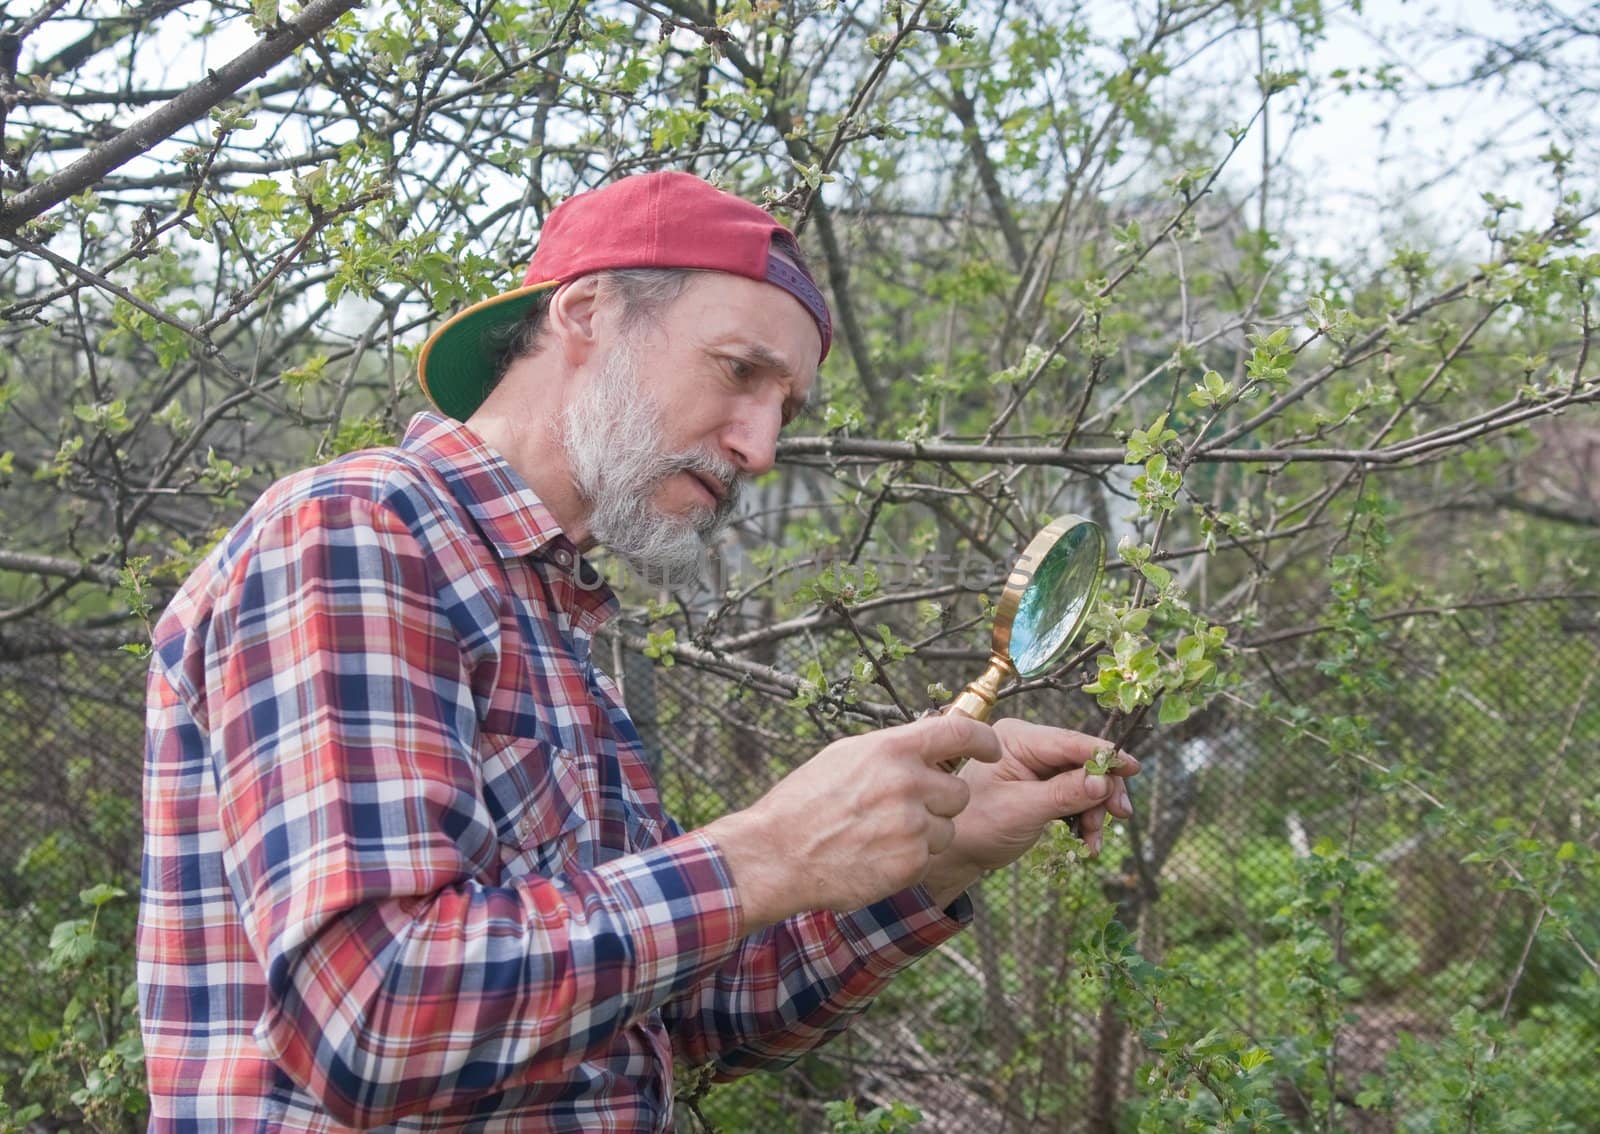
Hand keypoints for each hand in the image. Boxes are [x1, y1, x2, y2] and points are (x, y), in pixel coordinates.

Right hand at [704, 714, 1001, 928]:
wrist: (777, 853)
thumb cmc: (805, 803)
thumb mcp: (846, 756)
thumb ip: (893, 749)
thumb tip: (931, 741)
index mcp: (893, 749)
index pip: (961, 733)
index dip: (984, 740)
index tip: (991, 748)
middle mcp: (908, 783)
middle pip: (958, 790)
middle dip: (940, 800)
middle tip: (905, 809)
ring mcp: (911, 825)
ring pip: (947, 827)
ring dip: (926, 833)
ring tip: (882, 834)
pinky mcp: (910, 862)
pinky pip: (929, 856)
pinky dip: (910, 858)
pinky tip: (876, 855)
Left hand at [920, 719, 1138, 906]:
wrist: (958, 854)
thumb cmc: (978, 826)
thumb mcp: (1023, 810)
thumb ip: (1064, 794)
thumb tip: (1103, 781)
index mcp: (1016, 739)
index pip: (1070, 741)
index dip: (1104, 754)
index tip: (1132, 768)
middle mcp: (1029, 746)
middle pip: (1083, 761)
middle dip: (1102, 790)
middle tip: (1119, 815)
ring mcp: (1036, 766)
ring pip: (1084, 780)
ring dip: (1095, 810)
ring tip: (1093, 839)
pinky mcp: (1042, 786)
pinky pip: (1076, 795)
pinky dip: (1085, 817)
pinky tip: (1087, 841)